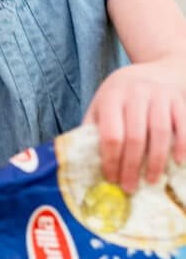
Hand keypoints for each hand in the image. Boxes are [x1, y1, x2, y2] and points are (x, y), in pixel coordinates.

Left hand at [83, 62, 185, 191]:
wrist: (159, 70)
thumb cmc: (124, 95)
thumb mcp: (102, 104)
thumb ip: (93, 127)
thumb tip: (83, 161)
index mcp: (112, 96)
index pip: (110, 134)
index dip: (111, 160)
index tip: (111, 179)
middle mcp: (136, 92)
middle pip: (134, 137)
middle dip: (131, 167)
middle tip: (129, 187)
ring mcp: (159, 95)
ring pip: (159, 132)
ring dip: (156, 161)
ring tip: (152, 180)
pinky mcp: (179, 99)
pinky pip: (183, 125)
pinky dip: (182, 144)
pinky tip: (177, 161)